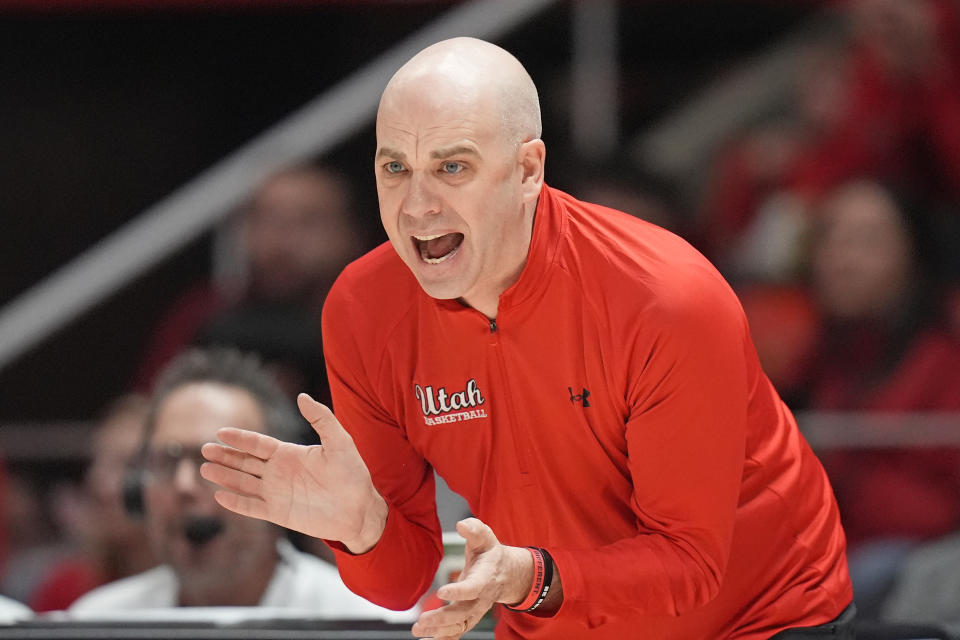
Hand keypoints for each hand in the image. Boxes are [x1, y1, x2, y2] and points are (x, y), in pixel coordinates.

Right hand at [199, 392, 387, 552]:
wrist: (360, 510)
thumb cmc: (353, 474)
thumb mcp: (340, 441)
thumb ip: (322, 418)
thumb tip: (302, 396)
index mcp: (290, 454)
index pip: (258, 444)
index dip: (240, 438)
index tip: (220, 432)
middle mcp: (279, 472)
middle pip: (245, 462)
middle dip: (225, 456)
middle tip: (203, 450)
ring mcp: (277, 493)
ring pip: (244, 483)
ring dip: (225, 477)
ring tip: (204, 470)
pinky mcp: (279, 513)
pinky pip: (252, 507)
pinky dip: (236, 503)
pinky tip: (219, 496)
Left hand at [411, 518, 532, 639]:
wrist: (506, 573)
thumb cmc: (490, 553)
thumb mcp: (485, 536)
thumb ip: (474, 529)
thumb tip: (462, 525)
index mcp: (485, 577)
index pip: (473, 588)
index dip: (459, 591)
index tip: (442, 592)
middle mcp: (481, 598)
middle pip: (463, 613)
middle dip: (442, 619)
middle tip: (421, 621)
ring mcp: (475, 611)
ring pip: (459, 626)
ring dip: (439, 632)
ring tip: (417, 631)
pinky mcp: (469, 618)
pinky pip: (457, 632)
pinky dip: (442, 639)